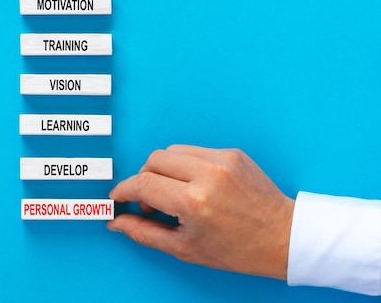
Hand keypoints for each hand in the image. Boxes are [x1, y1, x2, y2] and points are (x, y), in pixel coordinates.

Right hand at [108, 145, 294, 279]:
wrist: (283, 236)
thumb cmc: (239, 249)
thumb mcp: (185, 248)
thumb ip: (145, 232)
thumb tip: (117, 222)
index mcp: (194, 201)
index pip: (143, 184)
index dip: (124, 190)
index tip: (118, 198)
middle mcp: (207, 174)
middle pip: (153, 160)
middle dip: (143, 179)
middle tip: (150, 202)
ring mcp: (222, 159)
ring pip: (172, 151)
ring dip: (163, 170)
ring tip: (174, 194)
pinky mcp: (232, 153)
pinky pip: (194, 151)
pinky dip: (186, 166)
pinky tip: (196, 186)